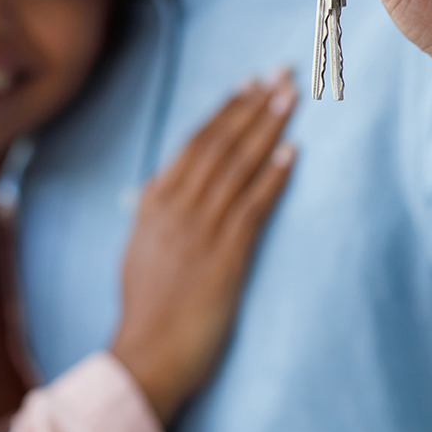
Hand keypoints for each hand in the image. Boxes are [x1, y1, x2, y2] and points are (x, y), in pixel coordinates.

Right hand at [110, 72, 296, 421]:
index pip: (194, 143)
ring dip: (267, 129)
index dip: (225, 110)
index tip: (249, 84)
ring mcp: (200, 230)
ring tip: (291, 100)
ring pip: (238, 167)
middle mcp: (176, 208)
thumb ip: (151, 217)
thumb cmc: (145, 310)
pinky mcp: (225, 257)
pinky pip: (253, 207)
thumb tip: (155, 190)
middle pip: (220, 144)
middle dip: (252, 106)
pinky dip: (273, 177)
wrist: (145, 356)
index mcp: (153, 202)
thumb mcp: (138, 251)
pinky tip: (293, 154)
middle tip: (280, 75)